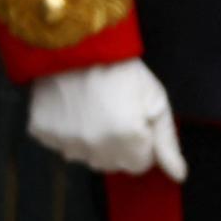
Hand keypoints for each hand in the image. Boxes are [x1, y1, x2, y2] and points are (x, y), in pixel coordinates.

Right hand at [27, 60, 186, 179]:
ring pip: (86, 157)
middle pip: (113, 164)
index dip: (143, 141)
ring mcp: (65, 143)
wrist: (78, 44)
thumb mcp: (156, 99)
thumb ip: (168, 142)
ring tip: (95, 107)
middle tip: (117, 111)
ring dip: (94, 140)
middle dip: (120, 145)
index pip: (141, 164)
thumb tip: (179, 176)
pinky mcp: (41, 133)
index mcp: (126, 141)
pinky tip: (75, 108)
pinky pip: (61, 144)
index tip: (138, 119)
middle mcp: (94, 149)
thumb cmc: (122, 69)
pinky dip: (68, 131)